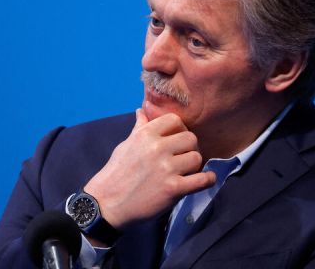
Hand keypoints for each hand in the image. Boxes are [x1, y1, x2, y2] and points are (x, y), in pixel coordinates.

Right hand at [83, 109, 215, 229]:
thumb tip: (141, 110)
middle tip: (184, 158)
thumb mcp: (126, 145)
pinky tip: (205, 179)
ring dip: (195, 166)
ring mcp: (166, 168)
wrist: (107, 204)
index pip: (175, 120)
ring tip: (187, 171)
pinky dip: (207, 179)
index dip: (179, 129)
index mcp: (145, 135)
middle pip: (191, 139)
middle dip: (189, 148)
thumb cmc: (116, 173)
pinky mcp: (173, 189)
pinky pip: (201, 180)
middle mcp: (157, 148)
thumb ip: (139, 128)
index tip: (177, 140)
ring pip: (197, 158)